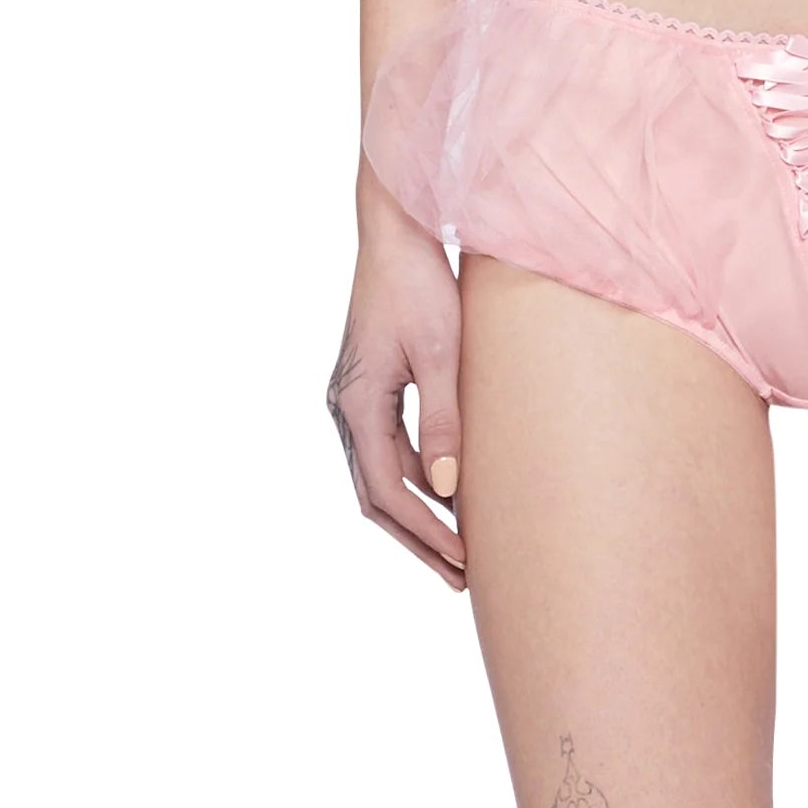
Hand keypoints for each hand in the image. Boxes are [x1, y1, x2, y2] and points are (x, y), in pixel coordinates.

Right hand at [327, 213, 467, 588]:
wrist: (395, 231)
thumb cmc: (419, 283)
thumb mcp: (440, 351)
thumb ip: (443, 419)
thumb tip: (448, 489)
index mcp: (356, 403)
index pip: (389, 491)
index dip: (426, 531)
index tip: (462, 561)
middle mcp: (344, 407)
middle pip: (376, 495)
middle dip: (417, 538)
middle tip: (460, 576)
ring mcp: (352, 397)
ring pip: (380, 475)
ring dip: (416, 512)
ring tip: (459, 547)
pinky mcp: (368, 385)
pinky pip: (387, 447)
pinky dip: (415, 477)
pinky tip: (449, 490)